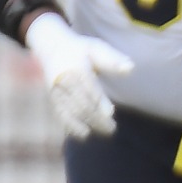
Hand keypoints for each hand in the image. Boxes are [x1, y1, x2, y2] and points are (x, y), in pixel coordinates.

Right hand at [24, 13, 132, 139]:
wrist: (51, 48)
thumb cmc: (80, 49)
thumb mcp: (96, 48)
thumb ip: (112, 59)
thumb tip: (130, 68)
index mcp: (75, 67)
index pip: (88, 87)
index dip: (99, 101)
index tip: (110, 113)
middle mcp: (63, 80)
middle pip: (80, 102)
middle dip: (96, 117)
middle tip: (112, 128)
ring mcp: (56, 90)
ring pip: (71, 111)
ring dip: (87, 123)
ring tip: (105, 131)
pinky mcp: (53, 98)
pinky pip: (60, 113)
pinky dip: (70, 125)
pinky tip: (83, 135)